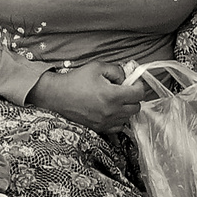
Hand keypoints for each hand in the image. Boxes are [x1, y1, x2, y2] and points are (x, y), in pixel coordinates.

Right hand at [28, 61, 146, 136]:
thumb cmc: (75, 80)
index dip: (138, 85)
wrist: (57, 96)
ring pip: (128, 117)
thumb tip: (127, 76)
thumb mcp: (97, 67)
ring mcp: (106, 122)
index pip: (139, 93)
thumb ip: (117, 70)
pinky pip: (118, 127)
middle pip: (136, 107)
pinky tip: (111, 110)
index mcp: (113, 95)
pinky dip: (118, 119)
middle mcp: (112, 111)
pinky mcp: (100, 128)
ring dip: (126, 108)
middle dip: (133, 96)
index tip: (132, 81)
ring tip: (115, 99)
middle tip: (124, 89)